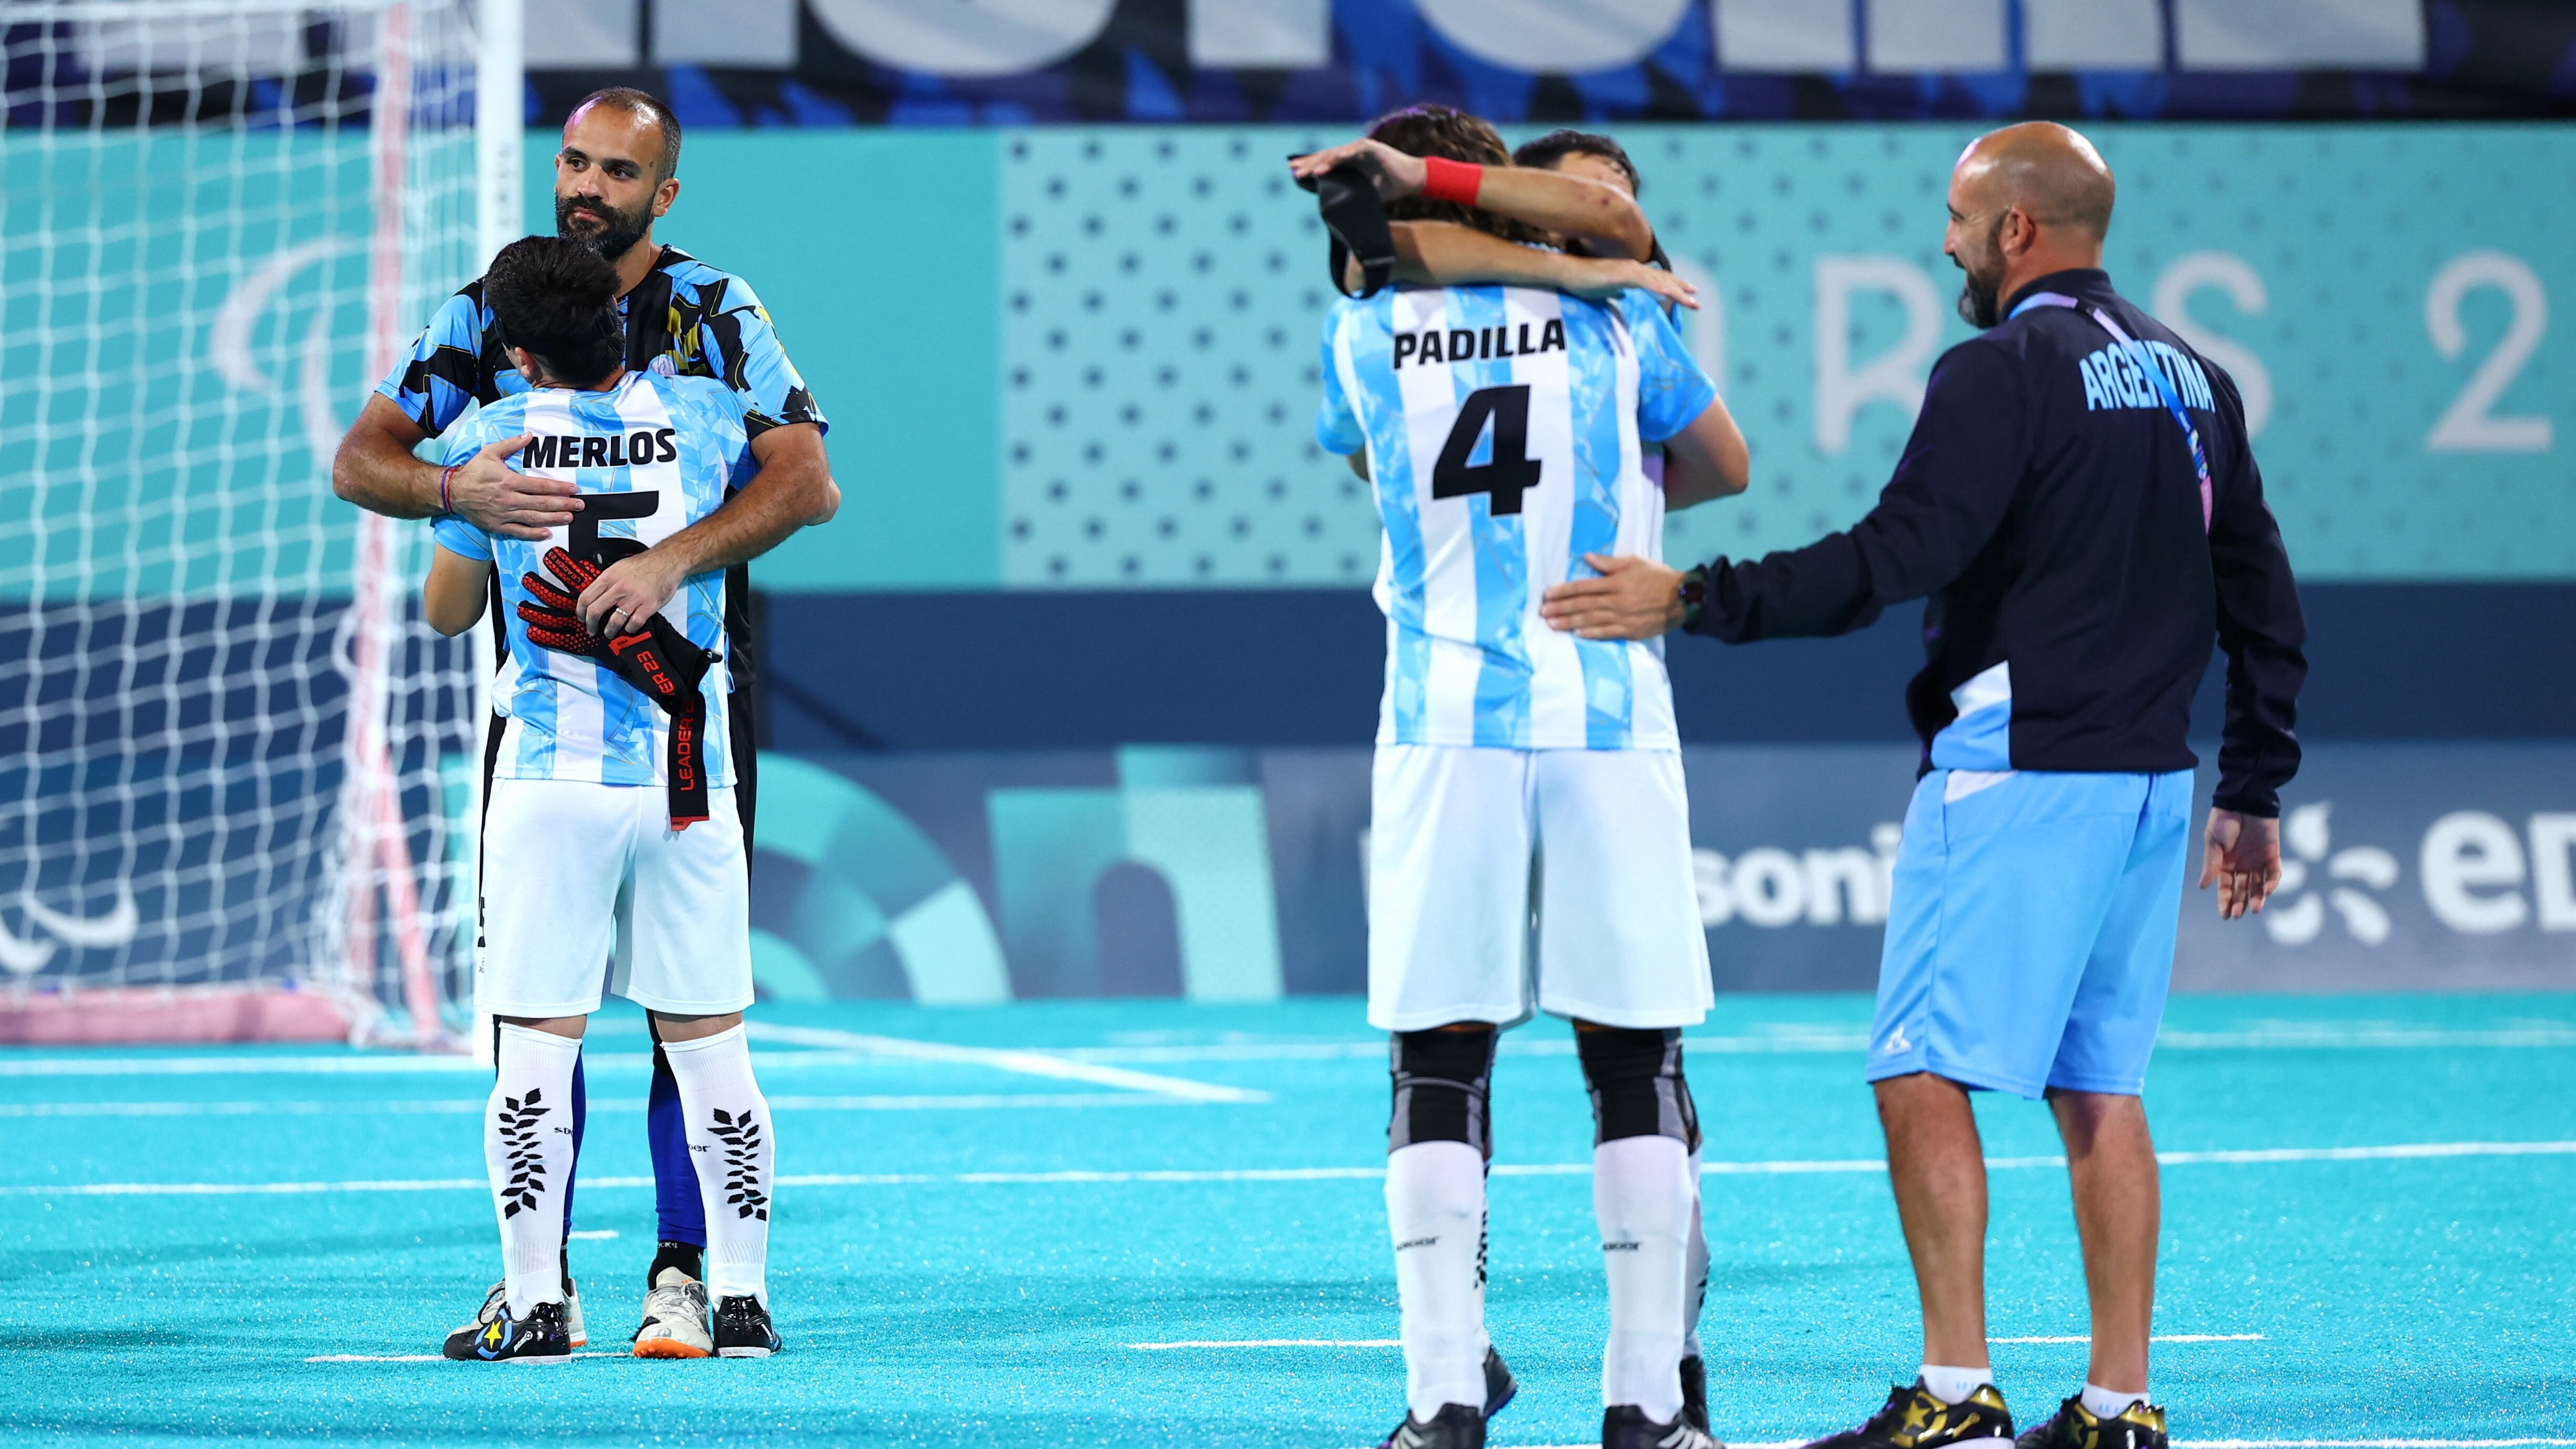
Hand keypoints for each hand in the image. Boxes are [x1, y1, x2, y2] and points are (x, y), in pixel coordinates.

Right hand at [446, 434, 579, 541]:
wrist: (452, 491)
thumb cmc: (473, 471)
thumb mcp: (490, 452)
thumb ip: (511, 444)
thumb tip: (529, 435)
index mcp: (509, 481)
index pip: (540, 486)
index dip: (559, 488)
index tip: (574, 489)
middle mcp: (509, 499)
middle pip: (542, 503)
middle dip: (564, 504)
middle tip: (580, 505)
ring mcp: (503, 514)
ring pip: (534, 518)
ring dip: (554, 519)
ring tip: (570, 517)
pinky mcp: (497, 526)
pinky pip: (519, 531)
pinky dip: (533, 534)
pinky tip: (547, 533)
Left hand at [576, 549, 687, 634]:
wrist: (667, 562)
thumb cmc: (644, 565)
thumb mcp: (618, 567)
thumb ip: (607, 581)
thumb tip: (596, 595)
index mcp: (609, 577)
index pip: (586, 597)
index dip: (580, 611)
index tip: (582, 617)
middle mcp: (619, 588)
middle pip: (596, 611)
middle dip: (591, 625)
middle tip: (592, 630)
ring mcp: (634, 598)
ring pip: (614, 621)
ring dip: (609, 631)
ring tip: (609, 633)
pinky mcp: (648, 606)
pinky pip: (634, 624)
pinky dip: (630, 629)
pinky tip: (629, 628)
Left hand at [1289, 138, 1427, 201]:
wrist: (1412, 180)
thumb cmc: (1390, 187)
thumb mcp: (1363, 192)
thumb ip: (1347, 192)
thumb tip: (1330, 204)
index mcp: (1350, 161)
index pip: (1326, 162)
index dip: (1310, 165)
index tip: (1293, 172)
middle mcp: (1353, 152)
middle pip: (1326, 156)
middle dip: (1309, 163)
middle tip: (1293, 170)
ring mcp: (1362, 148)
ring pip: (1337, 153)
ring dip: (1322, 161)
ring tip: (1309, 172)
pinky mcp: (1372, 148)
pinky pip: (1353, 151)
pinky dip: (1340, 157)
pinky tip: (1329, 164)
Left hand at [1538, 553, 1685, 639]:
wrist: (1684, 598)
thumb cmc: (1659, 577)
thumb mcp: (1635, 562)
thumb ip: (1610, 563)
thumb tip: (1587, 558)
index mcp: (1617, 582)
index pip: (1584, 586)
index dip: (1564, 591)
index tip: (1547, 594)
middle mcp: (1617, 600)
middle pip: (1583, 605)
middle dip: (1560, 608)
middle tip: (1542, 612)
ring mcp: (1623, 617)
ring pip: (1591, 620)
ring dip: (1569, 622)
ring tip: (1552, 625)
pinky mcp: (1631, 631)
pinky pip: (1607, 633)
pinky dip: (1591, 633)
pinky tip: (1577, 634)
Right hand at [1565, 258, 1699, 310]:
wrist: (1568, 273)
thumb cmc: (1583, 281)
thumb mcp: (1605, 290)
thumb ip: (1617, 291)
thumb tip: (1623, 296)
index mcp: (1632, 272)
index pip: (1658, 279)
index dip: (1674, 286)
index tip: (1688, 293)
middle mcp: (1634, 268)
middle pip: (1663, 279)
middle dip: (1681, 289)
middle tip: (1696, 299)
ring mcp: (1629, 270)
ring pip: (1658, 281)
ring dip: (1676, 291)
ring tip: (1690, 300)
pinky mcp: (1622, 274)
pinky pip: (1645, 282)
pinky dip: (1659, 288)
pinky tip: (1669, 294)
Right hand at [2198, 808, 2283, 919]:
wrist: (2244, 800)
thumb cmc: (2224, 820)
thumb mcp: (2213, 842)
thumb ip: (2211, 864)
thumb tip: (2203, 887)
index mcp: (2225, 864)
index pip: (2225, 887)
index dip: (2225, 901)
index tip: (2225, 915)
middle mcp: (2242, 865)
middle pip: (2242, 890)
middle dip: (2240, 903)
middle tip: (2238, 914)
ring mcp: (2258, 861)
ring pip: (2259, 885)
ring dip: (2257, 898)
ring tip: (2254, 909)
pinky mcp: (2272, 854)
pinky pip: (2274, 872)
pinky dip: (2271, 883)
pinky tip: (2267, 891)